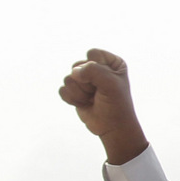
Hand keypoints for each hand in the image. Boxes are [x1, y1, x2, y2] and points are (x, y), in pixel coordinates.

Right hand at [58, 50, 148, 164]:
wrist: (112, 127)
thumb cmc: (116, 105)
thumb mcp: (110, 84)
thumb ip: (93, 71)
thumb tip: (73, 72)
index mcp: (111, 62)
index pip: (93, 53)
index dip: (95, 68)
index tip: (106, 81)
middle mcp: (97, 68)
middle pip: (78, 65)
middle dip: (86, 83)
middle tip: (98, 93)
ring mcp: (84, 80)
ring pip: (68, 78)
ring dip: (80, 93)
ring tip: (92, 99)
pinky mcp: (75, 91)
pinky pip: (63, 90)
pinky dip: (73, 99)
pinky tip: (84, 104)